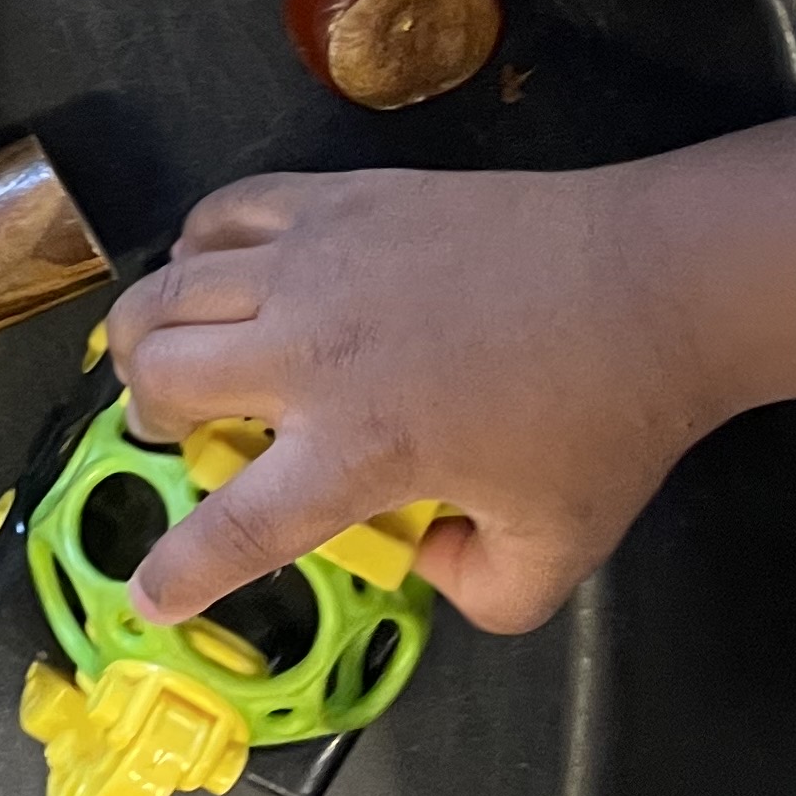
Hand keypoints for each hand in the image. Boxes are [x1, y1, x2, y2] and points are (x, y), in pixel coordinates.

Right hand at [104, 153, 784, 634]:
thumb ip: (486, 591)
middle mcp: (308, 353)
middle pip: (162, 379)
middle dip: (150, 415)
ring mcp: (308, 263)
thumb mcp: (561, 546)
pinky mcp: (328, 199)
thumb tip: (425, 563)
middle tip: (179, 427)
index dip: (179, 573)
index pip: (238, 529)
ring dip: (146, 332)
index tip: (151, 596)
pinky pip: (217, 214)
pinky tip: (218, 268)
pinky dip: (195, 247)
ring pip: (164, 290)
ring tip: (167, 348)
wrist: (648, 282)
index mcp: (360, 449)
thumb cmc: (606, 413)